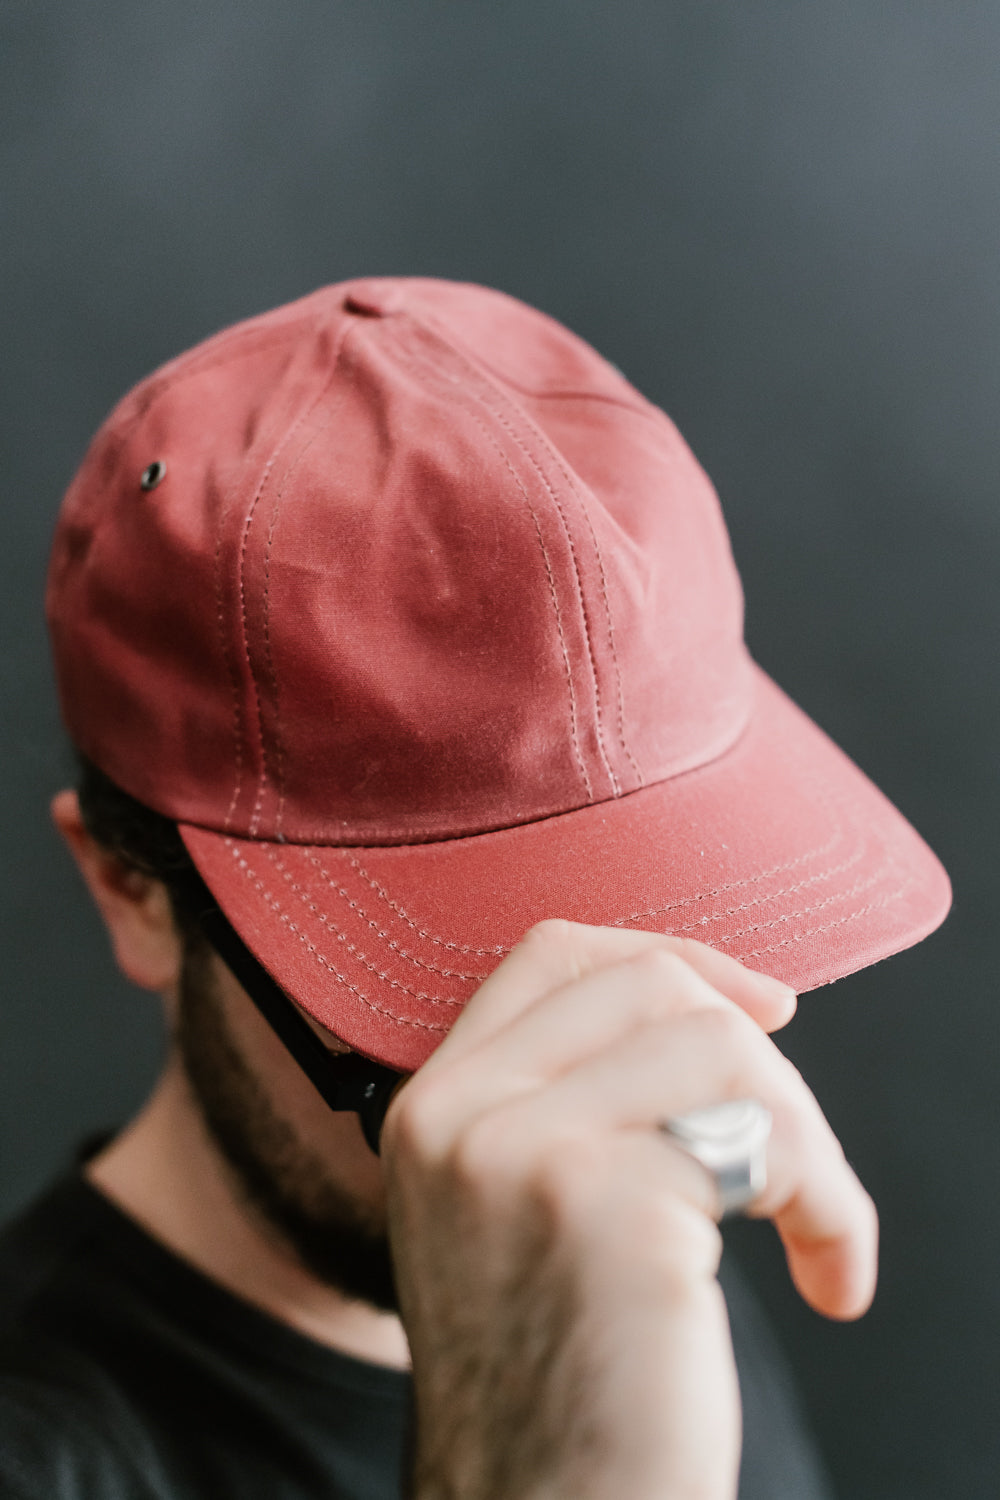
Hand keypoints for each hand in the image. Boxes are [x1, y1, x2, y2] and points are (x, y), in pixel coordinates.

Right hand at [382, 921, 877, 1499]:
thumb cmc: (562, 1381)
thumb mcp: (518, 1212)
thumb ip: (569, 1099)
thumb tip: (721, 1002)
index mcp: (432, 1109)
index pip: (550, 953)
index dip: (672, 959)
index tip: (762, 1007)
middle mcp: (459, 1118)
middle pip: (652, 984)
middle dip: (759, 1063)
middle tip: (790, 1166)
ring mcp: (521, 1155)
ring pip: (720, 1046)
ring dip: (806, 1139)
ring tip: (814, 1228)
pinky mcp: (607, 1208)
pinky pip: (766, 1143)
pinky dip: (832, 1206)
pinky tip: (831, 1277)